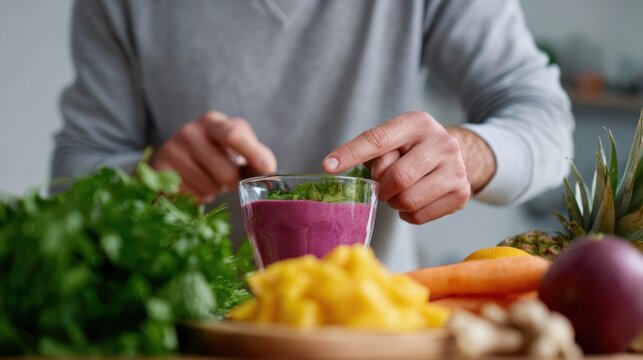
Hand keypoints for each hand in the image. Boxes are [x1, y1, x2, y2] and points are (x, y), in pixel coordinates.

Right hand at [150, 111, 276, 202]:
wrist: (168, 161)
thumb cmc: (210, 155)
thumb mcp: (232, 148)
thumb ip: (254, 156)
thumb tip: (269, 170)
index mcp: (213, 122)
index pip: (234, 134)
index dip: (253, 153)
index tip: (268, 168)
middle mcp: (190, 131)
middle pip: (227, 172)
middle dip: (233, 183)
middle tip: (227, 179)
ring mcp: (172, 151)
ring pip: (210, 188)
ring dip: (213, 190)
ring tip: (205, 178)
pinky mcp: (159, 172)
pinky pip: (191, 197)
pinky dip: (197, 197)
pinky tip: (191, 185)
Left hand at [322, 111, 471, 223]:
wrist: (453, 157)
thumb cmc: (412, 149)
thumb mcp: (393, 140)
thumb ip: (371, 151)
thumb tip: (333, 167)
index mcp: (417, 123)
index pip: (377, 140)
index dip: (351, 154)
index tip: (328, 166)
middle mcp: (442, 142)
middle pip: (397, 178)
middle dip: (382, 188)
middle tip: (383, 187)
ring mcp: (456, 168)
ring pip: (408, 200)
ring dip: (394, 203)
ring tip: (399, 193)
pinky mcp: (462, 193)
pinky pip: (419, 216)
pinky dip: (408, 214)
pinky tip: (413, 201)